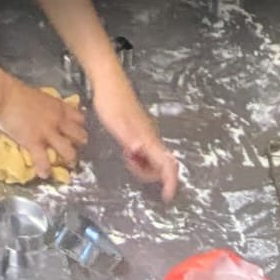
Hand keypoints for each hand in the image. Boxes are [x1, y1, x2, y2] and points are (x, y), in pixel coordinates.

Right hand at [0, 77, 86, 178]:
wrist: (3, 94)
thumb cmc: (16, 92)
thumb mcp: (40, 98)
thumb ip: (48, 108)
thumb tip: (49, 116)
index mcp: (59, 107)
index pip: (80, 119)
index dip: (80, 128)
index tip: (77, 134)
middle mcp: (58, 120)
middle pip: (80, 136)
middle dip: (79, 145)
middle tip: (74, 150)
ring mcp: (47, 132)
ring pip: (69, 151)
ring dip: (69, 160)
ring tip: (67, 165)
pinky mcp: (34, 142)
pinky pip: (44, 161)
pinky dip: (45, 170)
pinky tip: (44, 174)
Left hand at [90, 72, 178, 200]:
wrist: (109, 82)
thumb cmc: (111, 102)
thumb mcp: (117, 124)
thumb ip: (129, 139)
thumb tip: (139, 152)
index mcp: (149, 139)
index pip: (167, 165)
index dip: (170, 183)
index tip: (166, 197)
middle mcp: (152, 139)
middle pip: (162, 167)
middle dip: (148, 174)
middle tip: (128, 163)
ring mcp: (148, 135)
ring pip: (153, 161)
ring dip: (141, 166)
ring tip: (125, 154)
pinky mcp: (142, 132)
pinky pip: (147, 153)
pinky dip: (138, 159)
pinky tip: (125, 150)